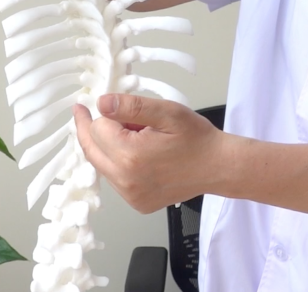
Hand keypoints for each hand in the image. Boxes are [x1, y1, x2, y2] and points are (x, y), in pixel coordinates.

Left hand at [73, 95, 225, 213]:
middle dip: (93, 129)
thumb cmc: (197, 138)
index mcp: (130, 156)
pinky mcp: (137, 204)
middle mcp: (125, 181)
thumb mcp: (167, 112)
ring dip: (108, 148)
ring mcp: (131, 196)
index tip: (108, 104)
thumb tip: (101, 103)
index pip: (97, 129)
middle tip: (90, 112)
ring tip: (133, 135)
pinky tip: (137, 154)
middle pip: (91, 150)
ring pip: (102, 165)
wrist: (217, 166)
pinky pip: (115, 180)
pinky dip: (118, 164)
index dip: (104, 113)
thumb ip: (131, 106)